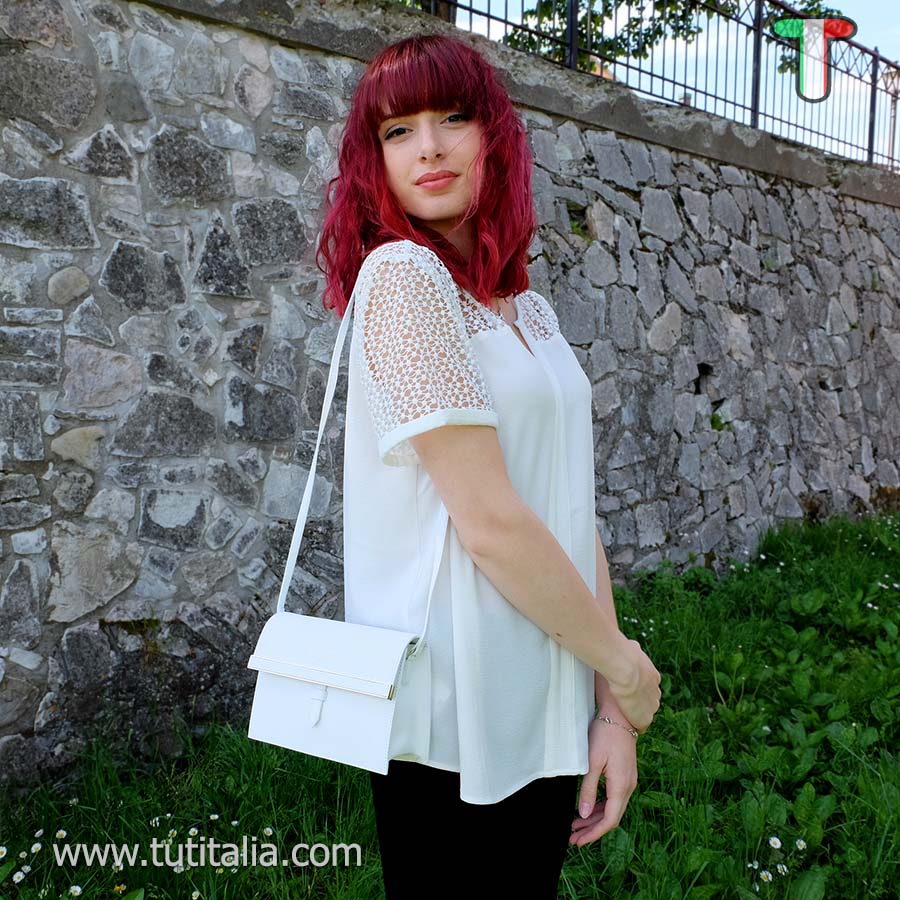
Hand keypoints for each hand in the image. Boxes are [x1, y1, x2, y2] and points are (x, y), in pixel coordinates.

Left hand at [570, 715, 637, 846]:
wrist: (619, 716)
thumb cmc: (604, 735)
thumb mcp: (592, 762)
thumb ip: (588, 789)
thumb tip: (583, 814)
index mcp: (621, 786)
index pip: (609, 820)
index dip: (594, 833)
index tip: (578, 840)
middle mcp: (628, 787)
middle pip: (611, 817)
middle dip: (592, 829)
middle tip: (573, 838)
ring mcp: (628, 781)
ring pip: (613, 808)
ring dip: (595, 818)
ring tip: (577, 826)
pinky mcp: (625, 775)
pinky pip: (614, 798)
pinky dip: (601, 807)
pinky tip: (588, 808)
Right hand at [604, 635, 660, 733]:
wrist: (626, 668)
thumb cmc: (624, 655)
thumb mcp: (631, 648)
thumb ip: (633, 650)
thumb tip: (630, 644)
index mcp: (652, 676)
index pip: (647, 685)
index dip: (637, 687)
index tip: (627, 687)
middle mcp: (655, 692)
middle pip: (648, 700)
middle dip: (638, 701)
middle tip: (624, 701)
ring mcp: (651, 706)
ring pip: (645, 713)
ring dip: (636, 713)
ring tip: (623, 714)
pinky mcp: (644, 718)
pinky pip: (641, 726)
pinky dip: (635, 725)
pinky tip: (626, 725)